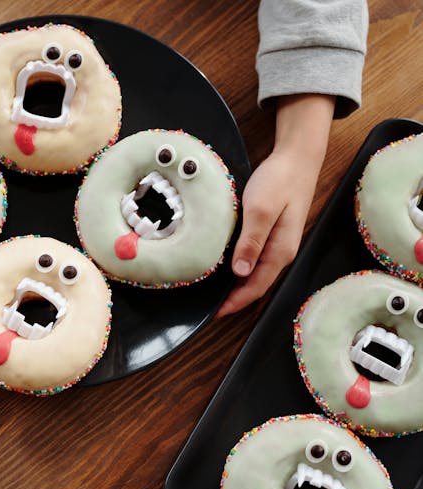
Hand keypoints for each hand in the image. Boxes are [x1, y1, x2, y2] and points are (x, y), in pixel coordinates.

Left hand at [218, 94, 334, 316]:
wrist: (297, 158)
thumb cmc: (280, 180)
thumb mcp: (261, 209)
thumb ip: (252, 241)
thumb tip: (240, 272)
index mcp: (280, 250)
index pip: (256, 287)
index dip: (235, 303)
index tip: (214, 314)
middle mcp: (280, 252)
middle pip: (256, 285)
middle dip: (234, 300)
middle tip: (207, 309)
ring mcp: (276, 243)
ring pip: (254, 274)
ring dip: (235, 287)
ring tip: (212, 294)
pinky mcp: (271, 233)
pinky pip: (254, 259)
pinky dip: (239, 269)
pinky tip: (223, 268)